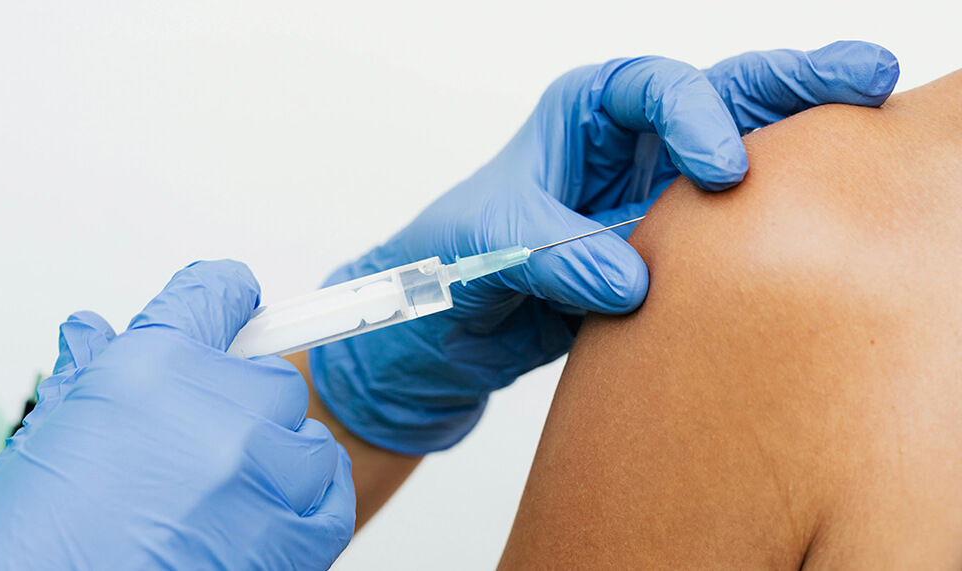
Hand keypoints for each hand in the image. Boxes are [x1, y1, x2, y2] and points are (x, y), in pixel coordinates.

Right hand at [0, 261, 354, 569]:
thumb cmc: (32, 550)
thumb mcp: (44, 446)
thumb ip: (88, 378)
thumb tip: (94, 332)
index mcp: (152, 371)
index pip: (217, 294)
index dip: (222, 299)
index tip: (234, 304)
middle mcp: (220, 412)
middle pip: (270, 376)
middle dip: (239, 402)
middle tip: (197, 444)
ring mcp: (264, 475)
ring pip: (307, 435)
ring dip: (275, 455)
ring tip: (223, 494)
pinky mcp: (296, 538)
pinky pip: (333, 490)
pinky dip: (312, 495)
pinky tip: (270, 509)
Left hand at [314, 42, 899, 454]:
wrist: (439, 340)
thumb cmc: (441, 269)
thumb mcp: (482, 249)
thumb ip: (552, 256)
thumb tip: (632, 280)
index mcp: (580, 117)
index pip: (650, 89)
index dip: (694, 116)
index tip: (719, 172)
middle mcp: (628, 150)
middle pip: (720, 100)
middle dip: (788, 84)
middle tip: (862, 75)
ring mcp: (655, 202)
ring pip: (743, 160)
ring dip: (802, 143)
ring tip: (876, 123)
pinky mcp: (668, 256)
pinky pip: (729, 237)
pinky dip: (778, 227)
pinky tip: (830, 220)